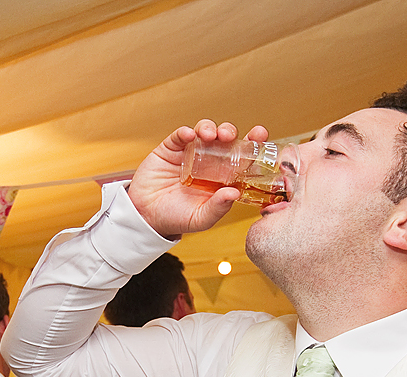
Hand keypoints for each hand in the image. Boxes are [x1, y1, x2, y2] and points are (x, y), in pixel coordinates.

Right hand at [127, 120, 268, 238]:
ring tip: (210, 135)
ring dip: (211, 128)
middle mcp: (210, 162)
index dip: (253, 145)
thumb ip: (218, 208)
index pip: (243, 157)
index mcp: (223, 177)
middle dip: (231, 132)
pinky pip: (181, 135)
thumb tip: (235, 193)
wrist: (146, 216)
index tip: (260, 136)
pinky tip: (189, 136)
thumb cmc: (177, 218)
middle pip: (226, 139)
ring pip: (206, 131)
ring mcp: (191, 153)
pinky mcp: (171, 148)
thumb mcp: (201, 219)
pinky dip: (186, 132)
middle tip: (229, 136)